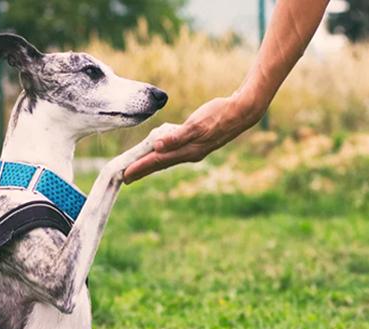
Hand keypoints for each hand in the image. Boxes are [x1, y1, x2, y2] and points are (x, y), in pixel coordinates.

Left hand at [123, 94, 262, 182]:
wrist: (243, 112)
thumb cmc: (220, 115)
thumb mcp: (197, 124)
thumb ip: (177, 136)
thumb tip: (156, 146)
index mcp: (187, 151)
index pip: (157, 161)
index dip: (140, 168)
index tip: (124, 175)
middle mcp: (190, 153)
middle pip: (160, 164)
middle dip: (143, 170)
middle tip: (126, 177)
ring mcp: (195, 149)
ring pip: (167, 159)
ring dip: (152, 163)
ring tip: (139, 166)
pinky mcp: (198, 142)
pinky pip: (175, 151)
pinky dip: (164, 153)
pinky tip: (160, 150)